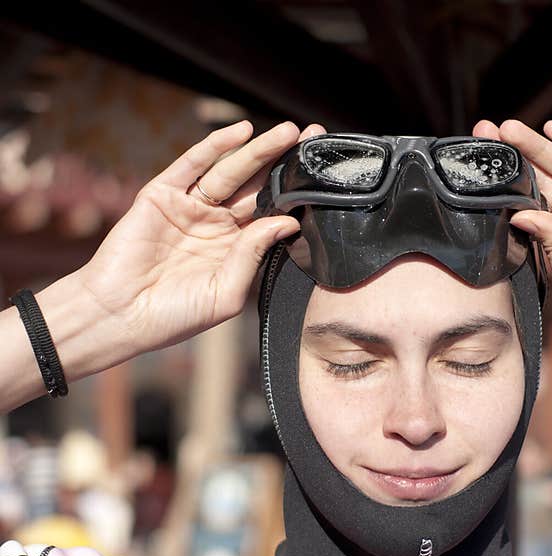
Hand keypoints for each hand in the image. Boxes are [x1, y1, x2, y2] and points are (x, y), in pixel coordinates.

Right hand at [76, 120, 324, 354]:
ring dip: (259, 150)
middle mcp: (217, 224)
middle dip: (285, 162)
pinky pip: (192, 165)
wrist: (119, 316)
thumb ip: (254, 256)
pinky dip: (215, 146)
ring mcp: (190, 208)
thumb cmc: (174, 316)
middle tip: (314, 138)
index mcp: (236, 249)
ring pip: (231, 172)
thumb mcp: (226, 293)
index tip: (322, 176)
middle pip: (257, 186)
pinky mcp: (161, 196)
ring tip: (289, 132)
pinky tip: (241, 132)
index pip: (272, 213)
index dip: (295, 194)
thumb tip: (287, 222)